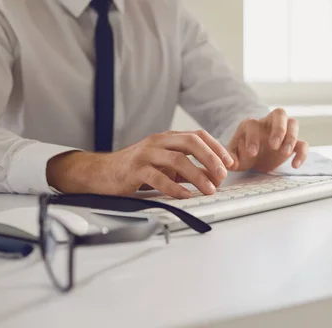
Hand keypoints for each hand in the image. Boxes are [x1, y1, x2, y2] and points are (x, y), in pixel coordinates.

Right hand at [46, 131, 234, 198]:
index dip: (217, 147)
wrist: (101, 172)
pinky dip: (174, 187)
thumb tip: (215, 177)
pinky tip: (185, 196)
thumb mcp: (165, 165)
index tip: (230, 162)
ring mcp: (146, 154)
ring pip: (177, 160)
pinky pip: (158, 178)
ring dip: (197, 175)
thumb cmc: (136, 169)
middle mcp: (158, 142)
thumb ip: (188, 168)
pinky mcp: (134, 170)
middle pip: (191, 143)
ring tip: (210, 189)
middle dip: (211, 159)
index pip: (198, 135)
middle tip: (223, 175)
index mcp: (168, 138)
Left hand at [226, 108, 308, 172]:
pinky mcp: (293, 144)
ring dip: (291, 137)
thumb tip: (230, 163)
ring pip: (293, 123)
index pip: (253, 124)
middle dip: (278, 128)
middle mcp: (269, 123)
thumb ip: (230, 159)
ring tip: (285, 153)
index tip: (252, 153)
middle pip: (279, 113)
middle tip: (273, 146)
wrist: (255, 159)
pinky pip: (303, 143)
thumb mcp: (234, 157)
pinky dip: (301, 153)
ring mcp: (283, 132)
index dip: (252, 138)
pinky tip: (295, 165)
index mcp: (251, 125)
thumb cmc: (243, 155)